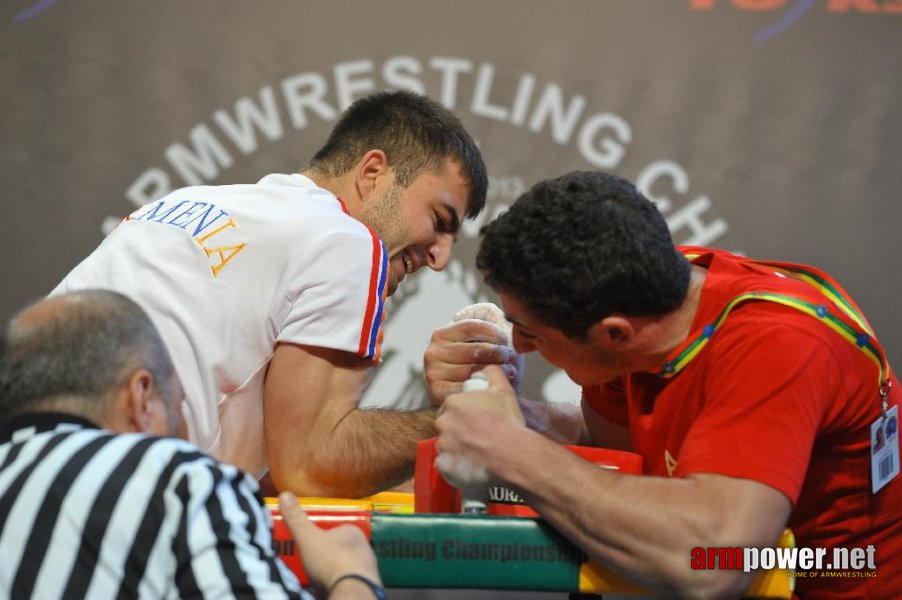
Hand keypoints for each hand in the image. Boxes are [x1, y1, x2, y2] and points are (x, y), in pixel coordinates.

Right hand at [277, 492, 381, 589]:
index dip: (322, 536)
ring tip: (319, 578)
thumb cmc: (331, 561)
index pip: (336, 529)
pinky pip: (352, 581)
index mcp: (352, 531)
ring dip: (335, 570)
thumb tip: (285, 494)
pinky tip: (330, 587)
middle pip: (342, 548)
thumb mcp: (307, 537)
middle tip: (312, 563)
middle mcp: (365, 547)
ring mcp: (368, 567)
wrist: (351, 591)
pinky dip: (341, 583)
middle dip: (328, 555)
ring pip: (348, 565)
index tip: (311, 543)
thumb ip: (296, 518)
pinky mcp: (368, 585)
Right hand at [424, 305, 522, 405]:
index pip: (472, 326)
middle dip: (500, 353)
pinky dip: (485, 387)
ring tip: (510, 371)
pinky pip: (467, 388)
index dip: (494, 332)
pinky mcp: (437, 393)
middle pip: (476, 350)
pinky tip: (496, 385)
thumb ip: (486, 315)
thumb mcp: (483, 334)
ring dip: (499, 371)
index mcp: (441, 334)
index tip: (507, 340)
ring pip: (474, 370)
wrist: (471, 398)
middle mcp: (433, 352)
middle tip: (512, 358)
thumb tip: (485, 309)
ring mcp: (433, 373)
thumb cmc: (482, 361)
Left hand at [434, 366, 525, 482]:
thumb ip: (492, 373)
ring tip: (476, 451)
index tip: (476, 419)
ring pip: (446, 444)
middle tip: (477, 435)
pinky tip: (469, 462)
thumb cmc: (507, 420)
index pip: (451, 406)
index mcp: (453, 402)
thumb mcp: (503, 389)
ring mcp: (443, 445)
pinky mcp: (445, 464)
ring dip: (457, 446)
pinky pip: (446, 463)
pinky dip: (455, 464)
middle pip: (446, 424)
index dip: (464, 413)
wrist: (512, 452)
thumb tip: (484, 368)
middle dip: (458, 428)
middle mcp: (443, 422)